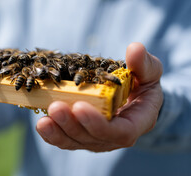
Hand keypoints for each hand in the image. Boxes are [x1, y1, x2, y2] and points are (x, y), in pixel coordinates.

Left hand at [36, 42, 163, 151]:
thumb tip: (134, 49)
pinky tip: (42, 124)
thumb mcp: (149, 72)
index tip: (80, 107)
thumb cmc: (142, 83)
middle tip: (55, 107)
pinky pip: (65, 139)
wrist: (134, 97)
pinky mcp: (80, 136)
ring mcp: (96, 139)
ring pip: (75, 141)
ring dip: (58, 131)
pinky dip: (52, 134)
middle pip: (91, 138)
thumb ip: (143, 64)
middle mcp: (114, 136)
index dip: (98, 123)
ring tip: (43, 120)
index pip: (120, 132)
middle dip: (71, 124)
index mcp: (136, 123)